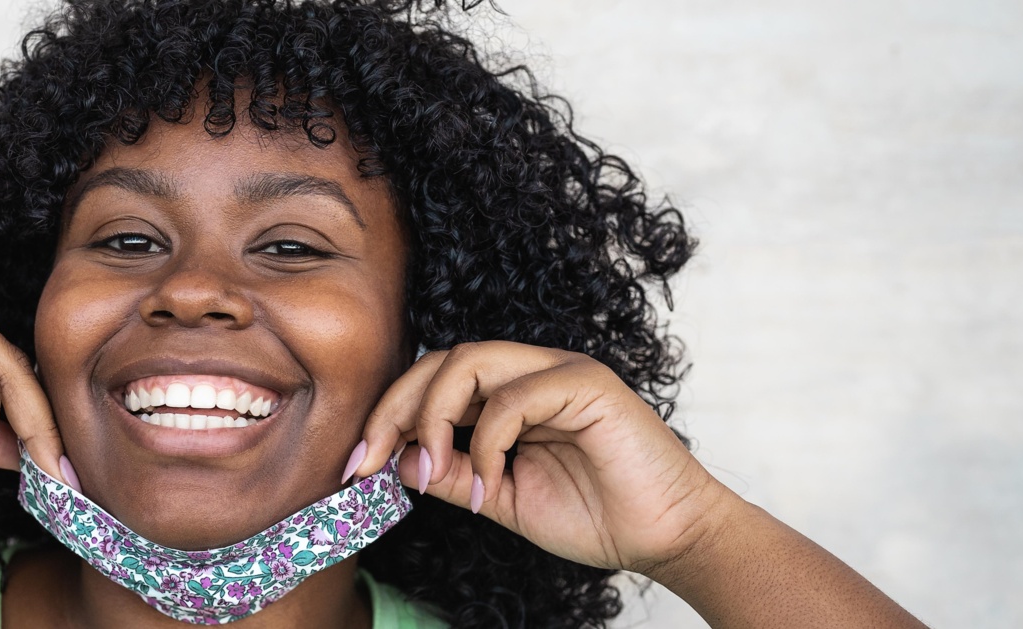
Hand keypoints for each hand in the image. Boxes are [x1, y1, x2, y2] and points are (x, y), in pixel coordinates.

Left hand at [347, 341, 736, 574]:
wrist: (665, 537)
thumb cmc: (594, 516)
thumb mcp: (499, 497)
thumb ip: (450, 474)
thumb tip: (394, 458)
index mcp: (510, 393)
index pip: (433, 379)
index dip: (388, 415)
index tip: (357, 465)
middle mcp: (532, 371)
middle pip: (441, 361)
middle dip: (394, 410)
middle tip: (370, 462)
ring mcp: (560, 371)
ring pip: (471, 362)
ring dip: (435, 418)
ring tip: (434, 473)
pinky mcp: (588, 384)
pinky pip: (515, 396)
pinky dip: (487, 441)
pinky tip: (488, 485)